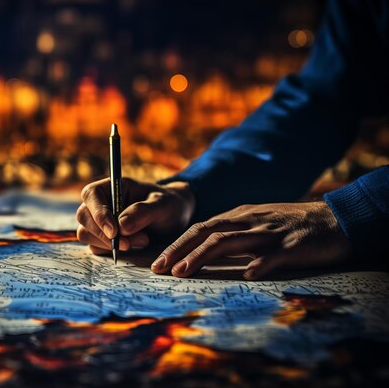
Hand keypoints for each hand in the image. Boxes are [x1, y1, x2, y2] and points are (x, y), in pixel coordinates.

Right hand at [76, 177, 194, 254]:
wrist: (175, 218)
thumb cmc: (169, 205)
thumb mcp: (163, 205)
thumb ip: (143, 212)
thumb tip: (121, 225)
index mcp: (112, 186)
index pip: (91, 195)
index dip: (98, 213)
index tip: (114, 232)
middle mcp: (102, 203)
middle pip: (84, 217)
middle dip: (103, 234)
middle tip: (129, 243)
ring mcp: (100, 221)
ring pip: (87, 234)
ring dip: (109, 245)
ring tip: (142, 241)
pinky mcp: (103, 238)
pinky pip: (96, 247)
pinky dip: (112, 252)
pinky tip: (135, 246)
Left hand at [150, 201, 351, 279]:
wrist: (335, 219)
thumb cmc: (291, 227)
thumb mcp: (256, 226)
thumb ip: (232, 238)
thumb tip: (203, 256)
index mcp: (238, 217)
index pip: (200, 229)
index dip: (177, 245)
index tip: (158, 263)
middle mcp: (248, 221)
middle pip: (206, 232)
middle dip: (179, 250)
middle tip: (159, 268)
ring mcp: (269, 232)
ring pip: (229, 241)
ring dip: (203, 256)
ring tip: (183, 272)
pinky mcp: (292, 245)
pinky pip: (272, 254)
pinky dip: (258, 264)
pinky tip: (247, 275)